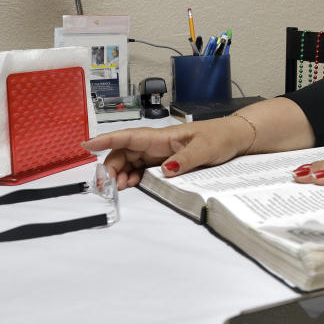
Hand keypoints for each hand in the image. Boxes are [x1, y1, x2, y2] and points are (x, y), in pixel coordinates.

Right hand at [80, 117, 252, 189]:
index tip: (87, 144)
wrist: (236, 137)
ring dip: (121, 173)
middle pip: (125, 152)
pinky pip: (142, 168)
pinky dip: (133, 177)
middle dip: (111, 166)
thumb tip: (165, 170)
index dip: (107, 140)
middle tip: (108, 185)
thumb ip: (186, 159)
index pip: (130, 137)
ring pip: (131, 161)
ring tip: (121, 187)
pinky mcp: (166, 161)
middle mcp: (158, 143)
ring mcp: (160, 152)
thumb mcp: (206, 149)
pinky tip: (132, 185)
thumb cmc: (221, 137)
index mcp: (164, 136)